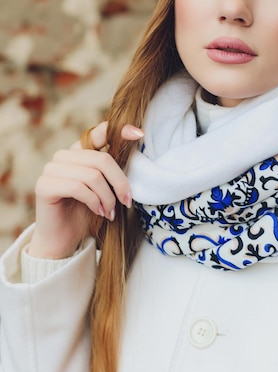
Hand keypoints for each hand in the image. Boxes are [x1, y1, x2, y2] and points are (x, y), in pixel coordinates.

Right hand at [29, 122, 142, 258]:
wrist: (64, 240)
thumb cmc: (87, 212)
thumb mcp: (105, 187)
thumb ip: (113, 169)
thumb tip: (135, 149)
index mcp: (79, 151)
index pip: (99, 133)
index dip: (119, 131)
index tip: (140, 134)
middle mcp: (63, 156)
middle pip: (102, 160)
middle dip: (119, 183)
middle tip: (126, 201)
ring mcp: (51, 169)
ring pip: (92, 176)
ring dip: (107, 197)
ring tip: (109, 212)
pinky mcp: (44, 185)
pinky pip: (77, 188)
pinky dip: (93, 201)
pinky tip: (98, 211)